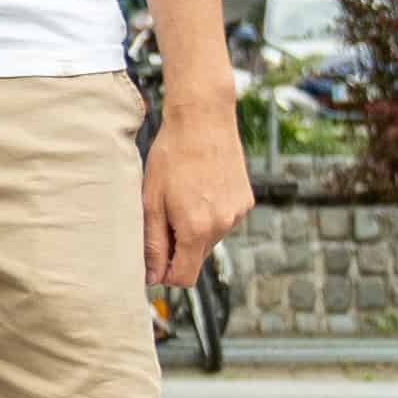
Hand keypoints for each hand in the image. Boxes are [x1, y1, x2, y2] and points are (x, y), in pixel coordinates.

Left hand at [140, 102, 251, 304]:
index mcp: (196, 229)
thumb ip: (153, 243)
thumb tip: (152, 277)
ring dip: (195, 229)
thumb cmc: (171, 155)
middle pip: (196, 258)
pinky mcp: (246, 201)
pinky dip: (211, 214)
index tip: (154, 261)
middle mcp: (223, 226)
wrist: (203, 119)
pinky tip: (199, 188)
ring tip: (182, 196)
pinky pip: (224, 220)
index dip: (166, 275)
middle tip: (163, 216)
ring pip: (211, 239)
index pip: (184, 278)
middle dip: (178, 248)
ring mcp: (237, 213)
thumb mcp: (151, 200)